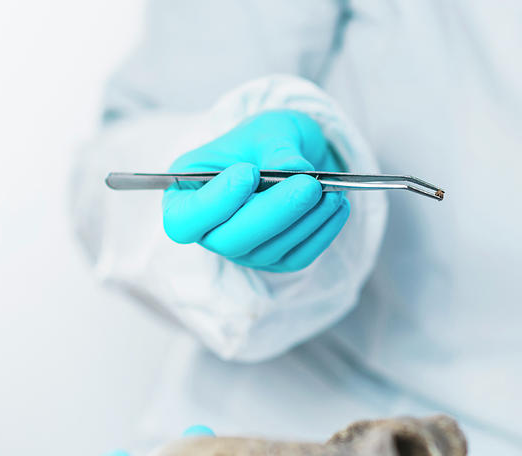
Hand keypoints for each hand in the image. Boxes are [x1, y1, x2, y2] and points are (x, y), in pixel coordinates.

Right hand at [161, 110, 349, 271]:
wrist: (288, 155)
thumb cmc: (263, 140)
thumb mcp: (267, 129)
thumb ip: (276, 146)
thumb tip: (296, 168)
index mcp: (186, 195)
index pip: (184, 221)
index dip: (214, 204)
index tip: (248, 172)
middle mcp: (209, 231)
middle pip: (230, 240)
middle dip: (272, 213)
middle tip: (308, 184)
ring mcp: (243, 251)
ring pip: (268, 249)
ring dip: (303, 220)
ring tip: (330, 188)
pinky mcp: (277, 260)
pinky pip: (298, 256)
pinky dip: (322, 233)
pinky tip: (338, 206)